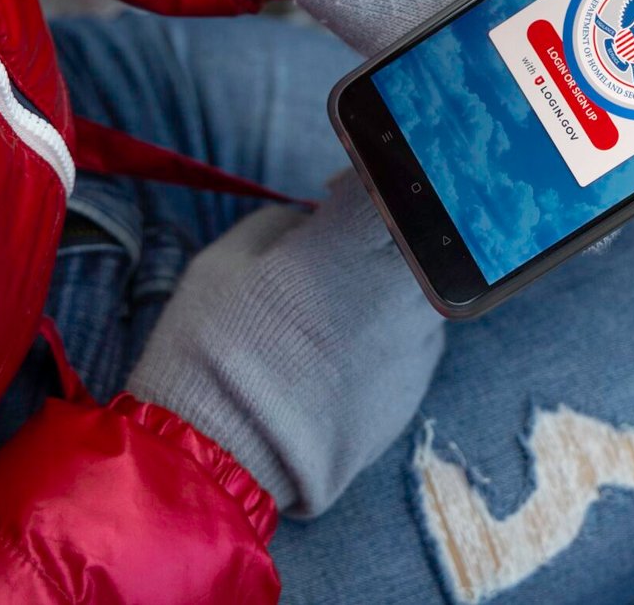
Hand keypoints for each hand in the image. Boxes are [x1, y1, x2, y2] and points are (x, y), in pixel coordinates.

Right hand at [128, 174, 439, 515]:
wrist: (221, 458)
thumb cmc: (211, 348)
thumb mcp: (226, 259)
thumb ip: (286, 224)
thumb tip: (316, 220)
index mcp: (355, 243)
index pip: (392, 183)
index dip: (368, 175)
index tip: (339, 187)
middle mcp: (402, 288)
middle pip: (421, 236)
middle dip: (387, 232)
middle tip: (344, 245)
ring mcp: (418, 343)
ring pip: (423, 292)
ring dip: (391, 287)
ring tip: (336, 310)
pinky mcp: (417, 392)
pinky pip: (416, 342)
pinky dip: (389, 337)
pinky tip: (342, 357)